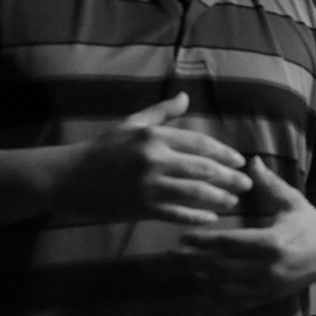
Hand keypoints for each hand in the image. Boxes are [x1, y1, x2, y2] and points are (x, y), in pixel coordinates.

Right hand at [56, 92, 250, 224]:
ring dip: (219, 198)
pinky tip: (211, 219)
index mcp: (154, 136)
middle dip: (230, 177)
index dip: (224, 153)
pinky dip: (197, 217)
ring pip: (195, 192)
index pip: (200, 143)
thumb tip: (185, 96)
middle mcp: (154, 159)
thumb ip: (162, 112)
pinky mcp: (141, 208)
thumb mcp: (132, 124)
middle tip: (247, 184)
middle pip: (203, 169)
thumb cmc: (103, 149)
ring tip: (234, 201)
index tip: (240, 161)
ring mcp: (148, 185)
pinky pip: (177, 214)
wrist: (68, 178)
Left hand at [173, 157, 315, 302]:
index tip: (183, 237)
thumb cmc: (308, 222)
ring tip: (183, 270)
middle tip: (172, 256)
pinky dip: (216, 296)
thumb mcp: (291, 200)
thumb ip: (269, 183)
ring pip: (225, 288)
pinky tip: (202, 287)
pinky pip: (236, 302)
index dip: (204, 241)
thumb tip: (252, 161)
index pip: (230, 243)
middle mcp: (268, 268)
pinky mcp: (268, 297)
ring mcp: (268, 286)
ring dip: (201, 279)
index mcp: (272, 242)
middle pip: (222, 268)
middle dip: (194, 262)